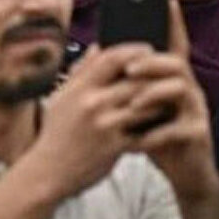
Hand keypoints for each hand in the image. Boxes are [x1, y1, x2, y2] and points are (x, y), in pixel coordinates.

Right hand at [25, 42, 152, 198]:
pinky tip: (163, 123)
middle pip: (135, 80)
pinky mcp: (116, 146)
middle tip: (167, 73)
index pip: (112, 58)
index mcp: (79, 88)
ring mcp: (105, 125)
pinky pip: (144, 132)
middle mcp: (92, 103)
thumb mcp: (61, 97)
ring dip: (161, 100)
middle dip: (155, 75)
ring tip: (170, 97)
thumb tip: (97, 47)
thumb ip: (80, 72)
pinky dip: (156, 126)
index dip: (134, 50)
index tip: (148, 49)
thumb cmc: (56, 132)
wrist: (49, 170)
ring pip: (145, 105)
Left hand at [127, 0, 218, 203]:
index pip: (173, 43)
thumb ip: (124, 80)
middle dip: (152, 62)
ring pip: (183, 90)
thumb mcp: (136, 104)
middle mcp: (188, 88)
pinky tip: (140, 141)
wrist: (182, 172)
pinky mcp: (198, 134)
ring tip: (133, 104)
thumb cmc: (154, 133)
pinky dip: (158, 134)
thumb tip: (98, 52)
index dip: (172, 22)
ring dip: (154, 95)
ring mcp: (196, 110)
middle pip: (176, 63)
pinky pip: (182, 128)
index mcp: (171, 78)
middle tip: (128, 70)